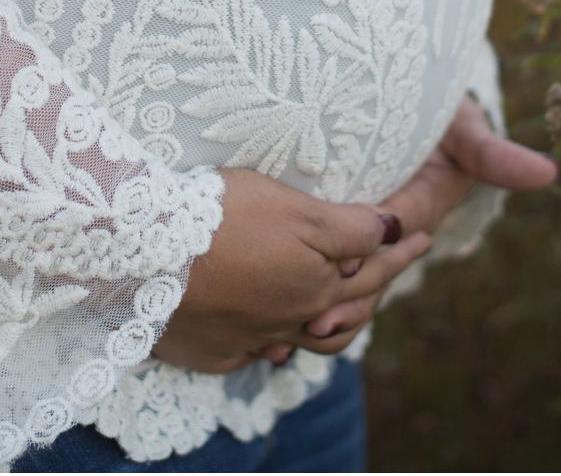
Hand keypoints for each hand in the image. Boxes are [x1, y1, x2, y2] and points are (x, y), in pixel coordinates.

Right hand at [152, 168, 433, 372]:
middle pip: (344, 311)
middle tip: (389, 263)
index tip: (422, 234)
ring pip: (303, 338)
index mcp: (316, 288)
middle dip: (370, 286)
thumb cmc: (219, 219)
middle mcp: (289, 323)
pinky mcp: (210, 351)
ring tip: (337, 305)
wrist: (139, 257)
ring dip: (325, 322)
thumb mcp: (294, 208)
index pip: (372, 269)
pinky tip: (271, 330)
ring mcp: (247, 341)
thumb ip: (350, 227)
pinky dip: (271, 338)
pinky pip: (254, 350)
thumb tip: (391, 230)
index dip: (400, 249)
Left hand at [299, 96, 556, 339]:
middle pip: (362, 280)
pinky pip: (305, 265)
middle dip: (341, 304)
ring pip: (334, 285)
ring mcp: (350, 235)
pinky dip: (289, 289)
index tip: (347, 270)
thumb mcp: (465, 130)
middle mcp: (381, 233)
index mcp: (414, 213)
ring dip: (312, 307)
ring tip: (287, 334)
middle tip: (313, 322)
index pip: (393, 246)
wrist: (392, 95)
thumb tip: (549, 173)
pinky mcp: (319, 228)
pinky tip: (263, 317)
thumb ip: (495, 154)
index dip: (373, 260)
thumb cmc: (436, 110)